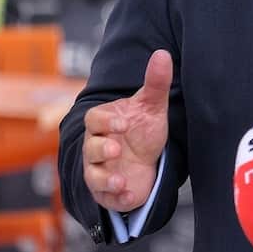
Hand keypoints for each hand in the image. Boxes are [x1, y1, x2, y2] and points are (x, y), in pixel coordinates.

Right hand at [82, 49, 172, 211]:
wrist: (148, 161)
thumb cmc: (143, 130)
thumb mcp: (152, 107)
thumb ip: (156, 82)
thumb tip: (163, 54)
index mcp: (103, 123)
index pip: (94, 119)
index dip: (106, 121)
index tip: (123, 123)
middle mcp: (95, 146)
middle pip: (89, 147)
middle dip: (101, 149)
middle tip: (116, 149)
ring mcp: (99, 170)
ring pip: (93, 175)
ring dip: (105, 179)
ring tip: (120, 180)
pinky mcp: (107, 192)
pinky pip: (105, 197)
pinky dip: (116, 197)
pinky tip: (129, 195)